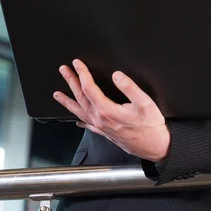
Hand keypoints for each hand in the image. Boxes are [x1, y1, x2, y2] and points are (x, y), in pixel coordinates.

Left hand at [53, 59, 170, 161]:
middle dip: (71, 82)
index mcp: (107, 110)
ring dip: (67, 101)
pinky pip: (87, 124)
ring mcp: (101, 127)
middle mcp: (100, 120)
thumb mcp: (145, 102)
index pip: (89, 88)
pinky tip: (76, 120)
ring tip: (57, 94)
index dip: (82, 74)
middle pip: (80, 98)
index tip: (78, 64)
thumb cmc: (150, 125)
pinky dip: (78, 119)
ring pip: (79, 112)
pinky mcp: (105, 132)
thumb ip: (130, 87)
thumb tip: (117, 75)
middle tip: (64, 70)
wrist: (154, 146)